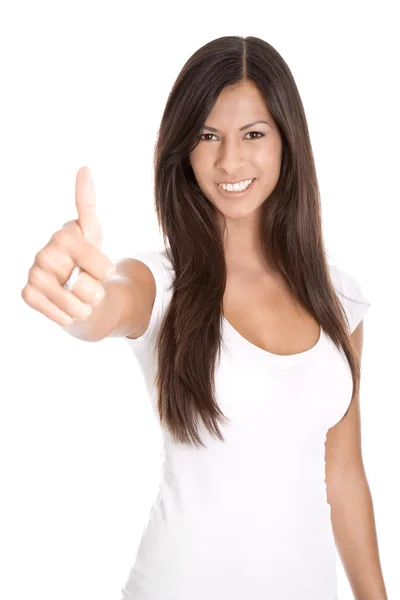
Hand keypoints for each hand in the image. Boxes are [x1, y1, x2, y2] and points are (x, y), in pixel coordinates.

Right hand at [21, 166, 114, 326]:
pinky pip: (58, 314)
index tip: (104, 268)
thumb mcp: (95, 232)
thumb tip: (84, 167)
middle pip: (89, 288)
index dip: (106, 272)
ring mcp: (35, 273)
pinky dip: (68, 315)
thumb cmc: (86, 258)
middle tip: (86, 281)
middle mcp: (45, 252)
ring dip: (83, 306)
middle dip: (95, 291)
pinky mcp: (28, 294)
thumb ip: (88, 203)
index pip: (102, 266)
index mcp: (64, 235)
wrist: (72, 287)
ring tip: (77, 295)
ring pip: (75, 305)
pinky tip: (64, 305)